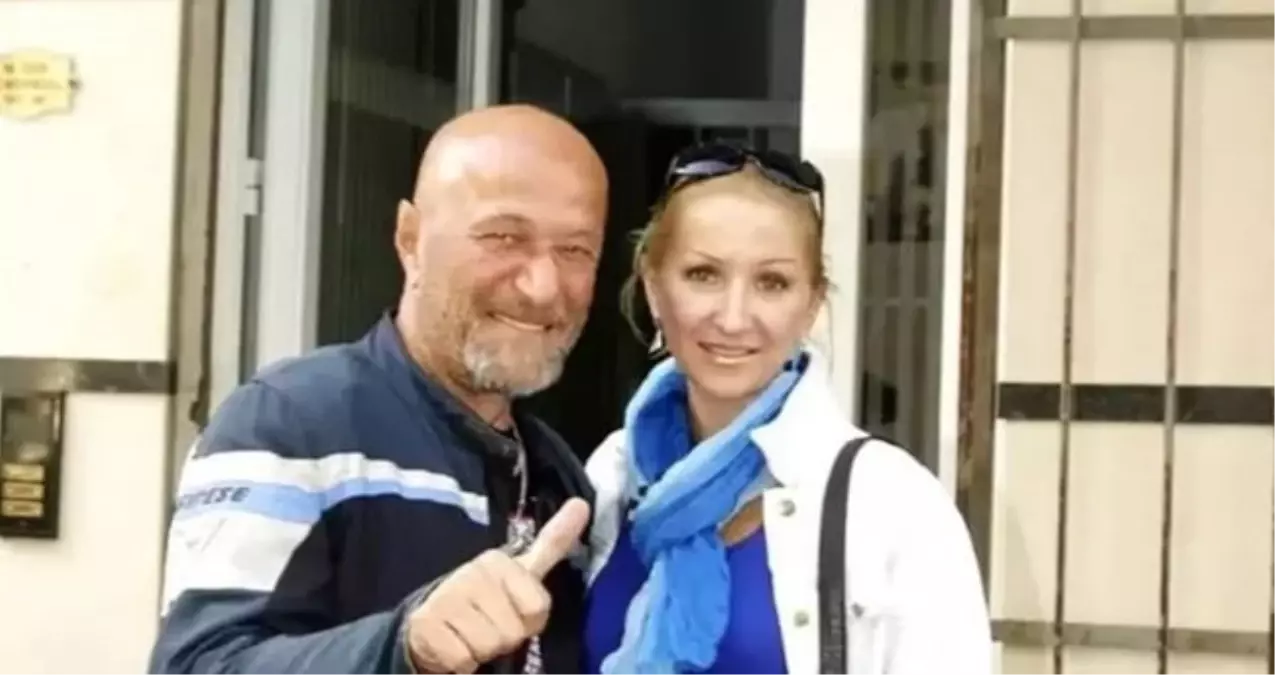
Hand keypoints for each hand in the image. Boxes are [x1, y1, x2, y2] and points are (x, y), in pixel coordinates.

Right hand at [405, 497, 589, 673]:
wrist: (430, 622)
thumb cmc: (483, 599)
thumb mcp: (520, 571)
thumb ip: (552, 543)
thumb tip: (583, 505)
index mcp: (498, 562)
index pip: (538, 608)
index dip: (529, 620)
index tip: (512, 610)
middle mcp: (472, 574)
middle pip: (514, 632)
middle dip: (504, 638)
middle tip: (486, 625)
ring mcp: (447, 599)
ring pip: (489, 647)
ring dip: (482, 651)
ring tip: (469, 635)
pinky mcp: (426, 626)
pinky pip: (463, 660)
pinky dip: (460, 663)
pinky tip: (451, 646)